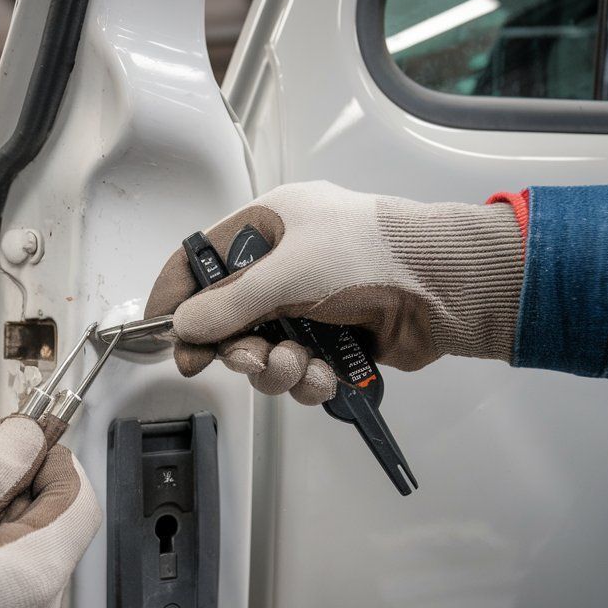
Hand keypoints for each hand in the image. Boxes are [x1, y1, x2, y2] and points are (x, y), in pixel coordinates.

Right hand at [146, 181, 523, 403]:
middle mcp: (287, 265)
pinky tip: (325, 375)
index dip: (177, 295)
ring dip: (275, 369)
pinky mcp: (336, 341)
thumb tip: (184, 326)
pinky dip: (309, 381)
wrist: (446, 285)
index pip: (203, 259)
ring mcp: (312, 305)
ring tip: (299, 364)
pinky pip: (300, 372)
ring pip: (264, 353)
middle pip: (230, 319)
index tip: (161, 333)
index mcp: (270, 226)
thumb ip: (228, 304)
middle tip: (246, 359)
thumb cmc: (372, 254)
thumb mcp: (288, 273)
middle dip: (238, 348)